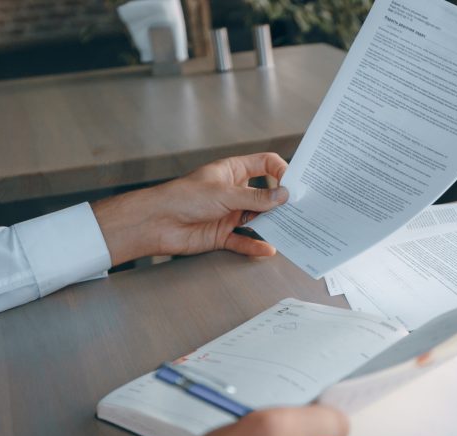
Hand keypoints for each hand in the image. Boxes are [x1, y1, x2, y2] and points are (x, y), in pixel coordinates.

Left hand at [92, 153, 288, 265]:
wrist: (157, 222)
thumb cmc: (183, 197)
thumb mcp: (225, 193)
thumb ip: (255, 198)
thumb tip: (283, 196)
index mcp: (232, 171)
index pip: (264, 164)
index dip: (280, 171)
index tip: (293, 184)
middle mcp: (233, 191)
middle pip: (265, 195)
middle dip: (281, 202)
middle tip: (299, 209)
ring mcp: (229, 213)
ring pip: (257, 219)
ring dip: (271, 225)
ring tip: (289, 230)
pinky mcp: (222, 234)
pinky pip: (244, 240)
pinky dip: (256, 245)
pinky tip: (268, 248)